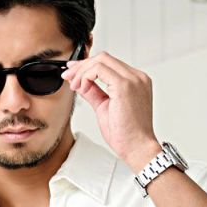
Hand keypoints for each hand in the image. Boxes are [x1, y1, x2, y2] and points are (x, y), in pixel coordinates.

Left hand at [61, 50, 159, 164]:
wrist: (138, 149)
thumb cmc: (126, 135)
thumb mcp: (105, 108)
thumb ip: (94, 93)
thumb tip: (81, 84)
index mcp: (135, 81)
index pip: (109, 64)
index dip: (88, 65)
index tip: (73, 73)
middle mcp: (137, 77)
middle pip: (104, 58)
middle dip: (82, 66)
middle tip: (68, 77)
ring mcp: (133, 80)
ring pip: (101, 60)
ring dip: (82, 71)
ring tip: (73, 85)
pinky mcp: (124, 86)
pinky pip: (100, 70)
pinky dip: (86, 76)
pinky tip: (81, 87)